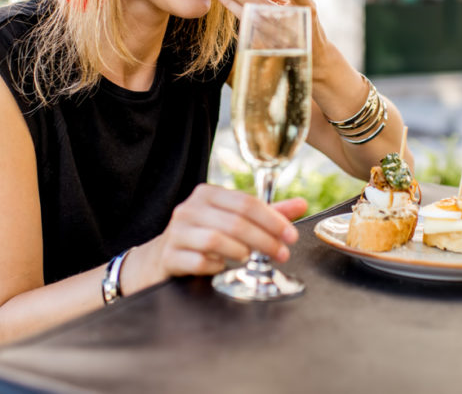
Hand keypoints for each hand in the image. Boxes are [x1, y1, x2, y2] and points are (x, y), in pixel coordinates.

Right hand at [152, 184, 306, 277]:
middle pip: (235, 222)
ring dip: (240, 251)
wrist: (160, 258)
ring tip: (250, 259)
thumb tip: (301, 203)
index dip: (272, 219)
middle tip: (281, 254)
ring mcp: (177, 232)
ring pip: (216, 240)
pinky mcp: (169, 256)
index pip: (246, 202)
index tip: (291, 236)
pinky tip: (221, 267)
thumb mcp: (232, 221)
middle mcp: (190, 209)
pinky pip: (198, 261)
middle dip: (264, 240)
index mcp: (207, 194)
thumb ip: (266, 213)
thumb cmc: (203, 236)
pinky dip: (215, 266)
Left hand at [213, 0, 338, 81]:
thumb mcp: (300, 6)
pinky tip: (225, 2)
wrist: (314, 56)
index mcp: (307, 8)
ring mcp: (281, 38)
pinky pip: (248, 27)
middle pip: (262, 4)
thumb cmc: (304, 22)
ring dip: (231, 3)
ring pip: (250, 17)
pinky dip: (236, 12)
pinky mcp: (269, 47)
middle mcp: (294, 23)